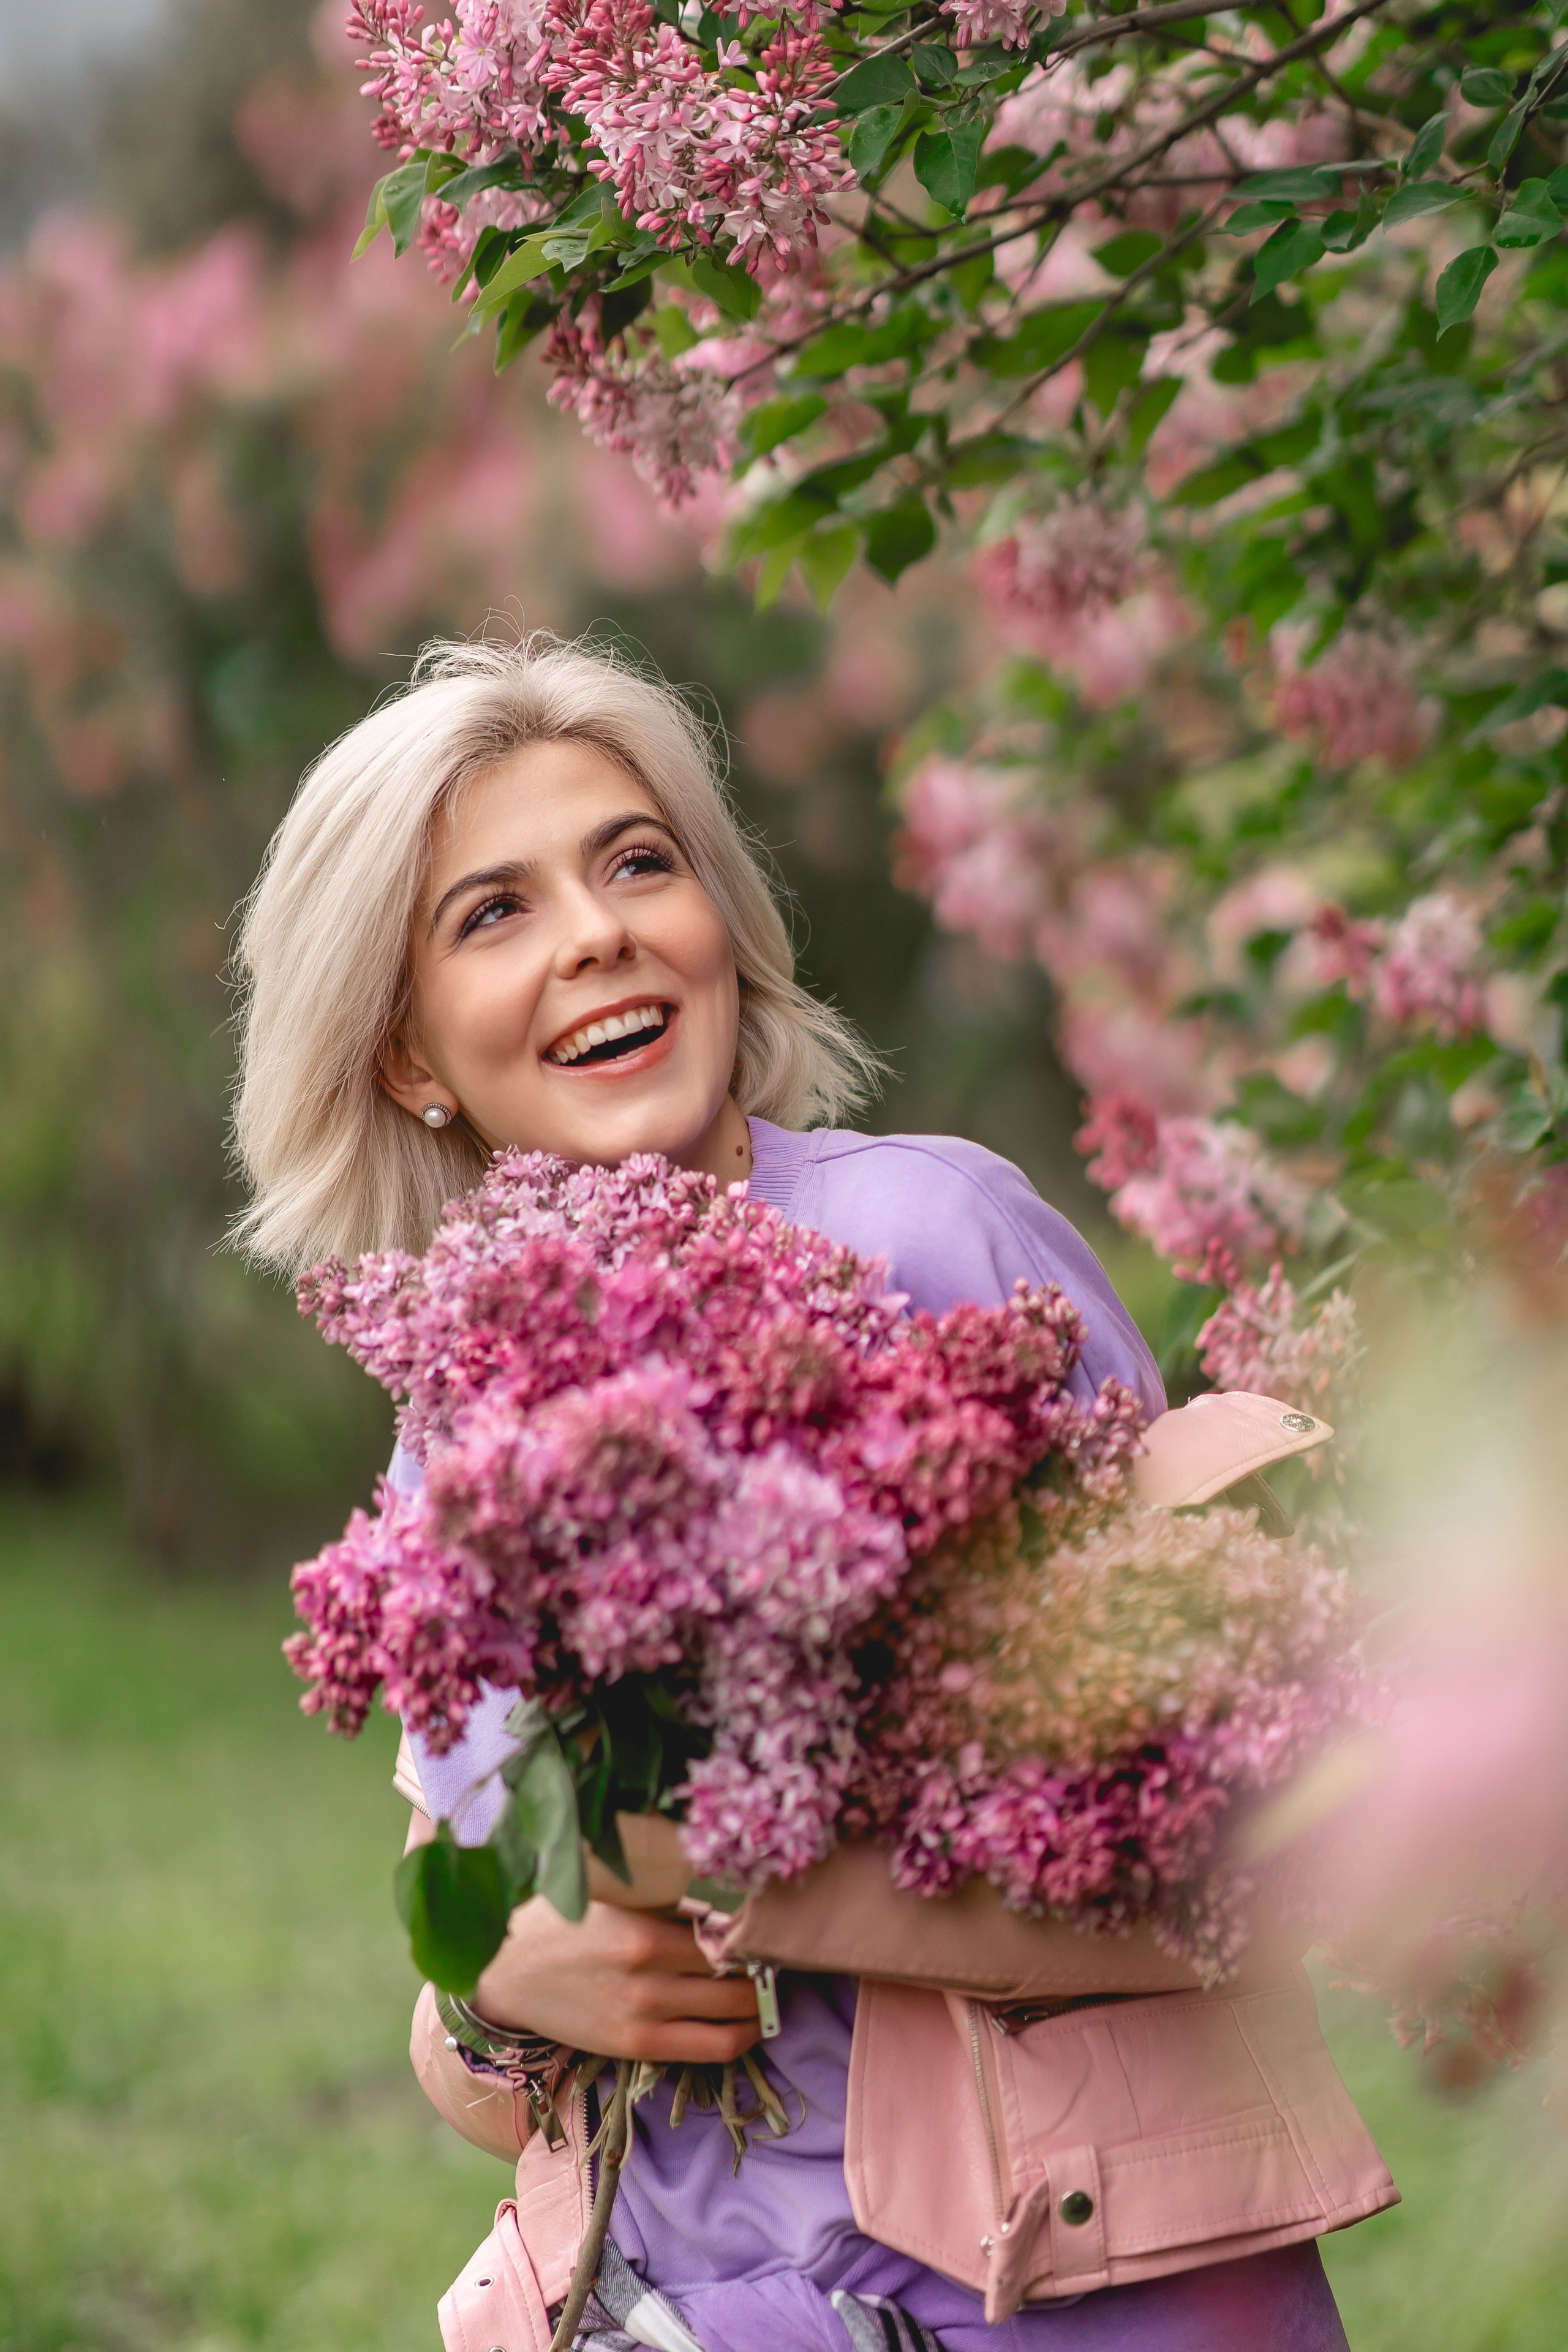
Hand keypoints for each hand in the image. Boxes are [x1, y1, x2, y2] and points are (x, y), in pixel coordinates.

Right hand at [470, 1895, 763, 2064]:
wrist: (509, 1971)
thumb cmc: (565, 1921)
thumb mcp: (616, 1898)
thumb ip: (669, 1905)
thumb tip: (729, 1915)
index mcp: (645, 1931)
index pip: (728, 1937)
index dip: (756, 1937)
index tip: (771, 1932)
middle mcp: (649, 1978)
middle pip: (738, 1981)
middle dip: (764, 1975)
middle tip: (776, 1964)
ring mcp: (643, 2017)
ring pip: (731, 2021)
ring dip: (759, 2009)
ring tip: (767, 1996)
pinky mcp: (636, 2046)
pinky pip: (708, 2050)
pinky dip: (738, 2038)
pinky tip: (747, 2025)